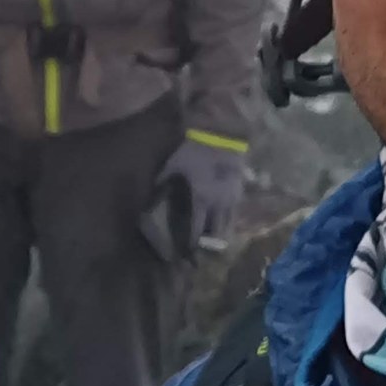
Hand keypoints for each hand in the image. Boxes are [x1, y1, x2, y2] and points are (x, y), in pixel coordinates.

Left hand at [144, 135, 245, 261]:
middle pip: (216, 234)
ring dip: (220, 234)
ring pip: (229, 224)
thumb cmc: (190, 145)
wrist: (219, 128)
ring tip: (213, 244)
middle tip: (200, 255)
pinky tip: (222, 219)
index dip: (190, 247)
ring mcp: (232, 195)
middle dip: (208, 247)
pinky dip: (228, 218)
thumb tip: (145, 205)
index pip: (196, 232)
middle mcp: (219, 203)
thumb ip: (159, 185)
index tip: (184, 258)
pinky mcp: (240, 186)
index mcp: (200, 199)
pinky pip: (235, 210)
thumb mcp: (170, 164)